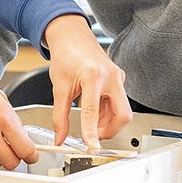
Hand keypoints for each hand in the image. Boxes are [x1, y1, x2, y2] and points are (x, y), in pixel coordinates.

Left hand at [41, 14, 131, 149]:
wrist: (72, 36)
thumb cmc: (66, 54)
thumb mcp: (59, 87)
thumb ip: (59, 115)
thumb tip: (60, 137)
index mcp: (93, 75)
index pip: (93, 112)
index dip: (92, 132)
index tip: (91, 146)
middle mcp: (111, 76)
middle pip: (122, 115)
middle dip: (110, 131)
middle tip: (93, 136)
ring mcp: (118, 78)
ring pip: (122, 111)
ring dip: (108, 123)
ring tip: (90, 123)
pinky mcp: (119, 80)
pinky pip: (119, 103)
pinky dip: (108, 113)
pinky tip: (95, 113)